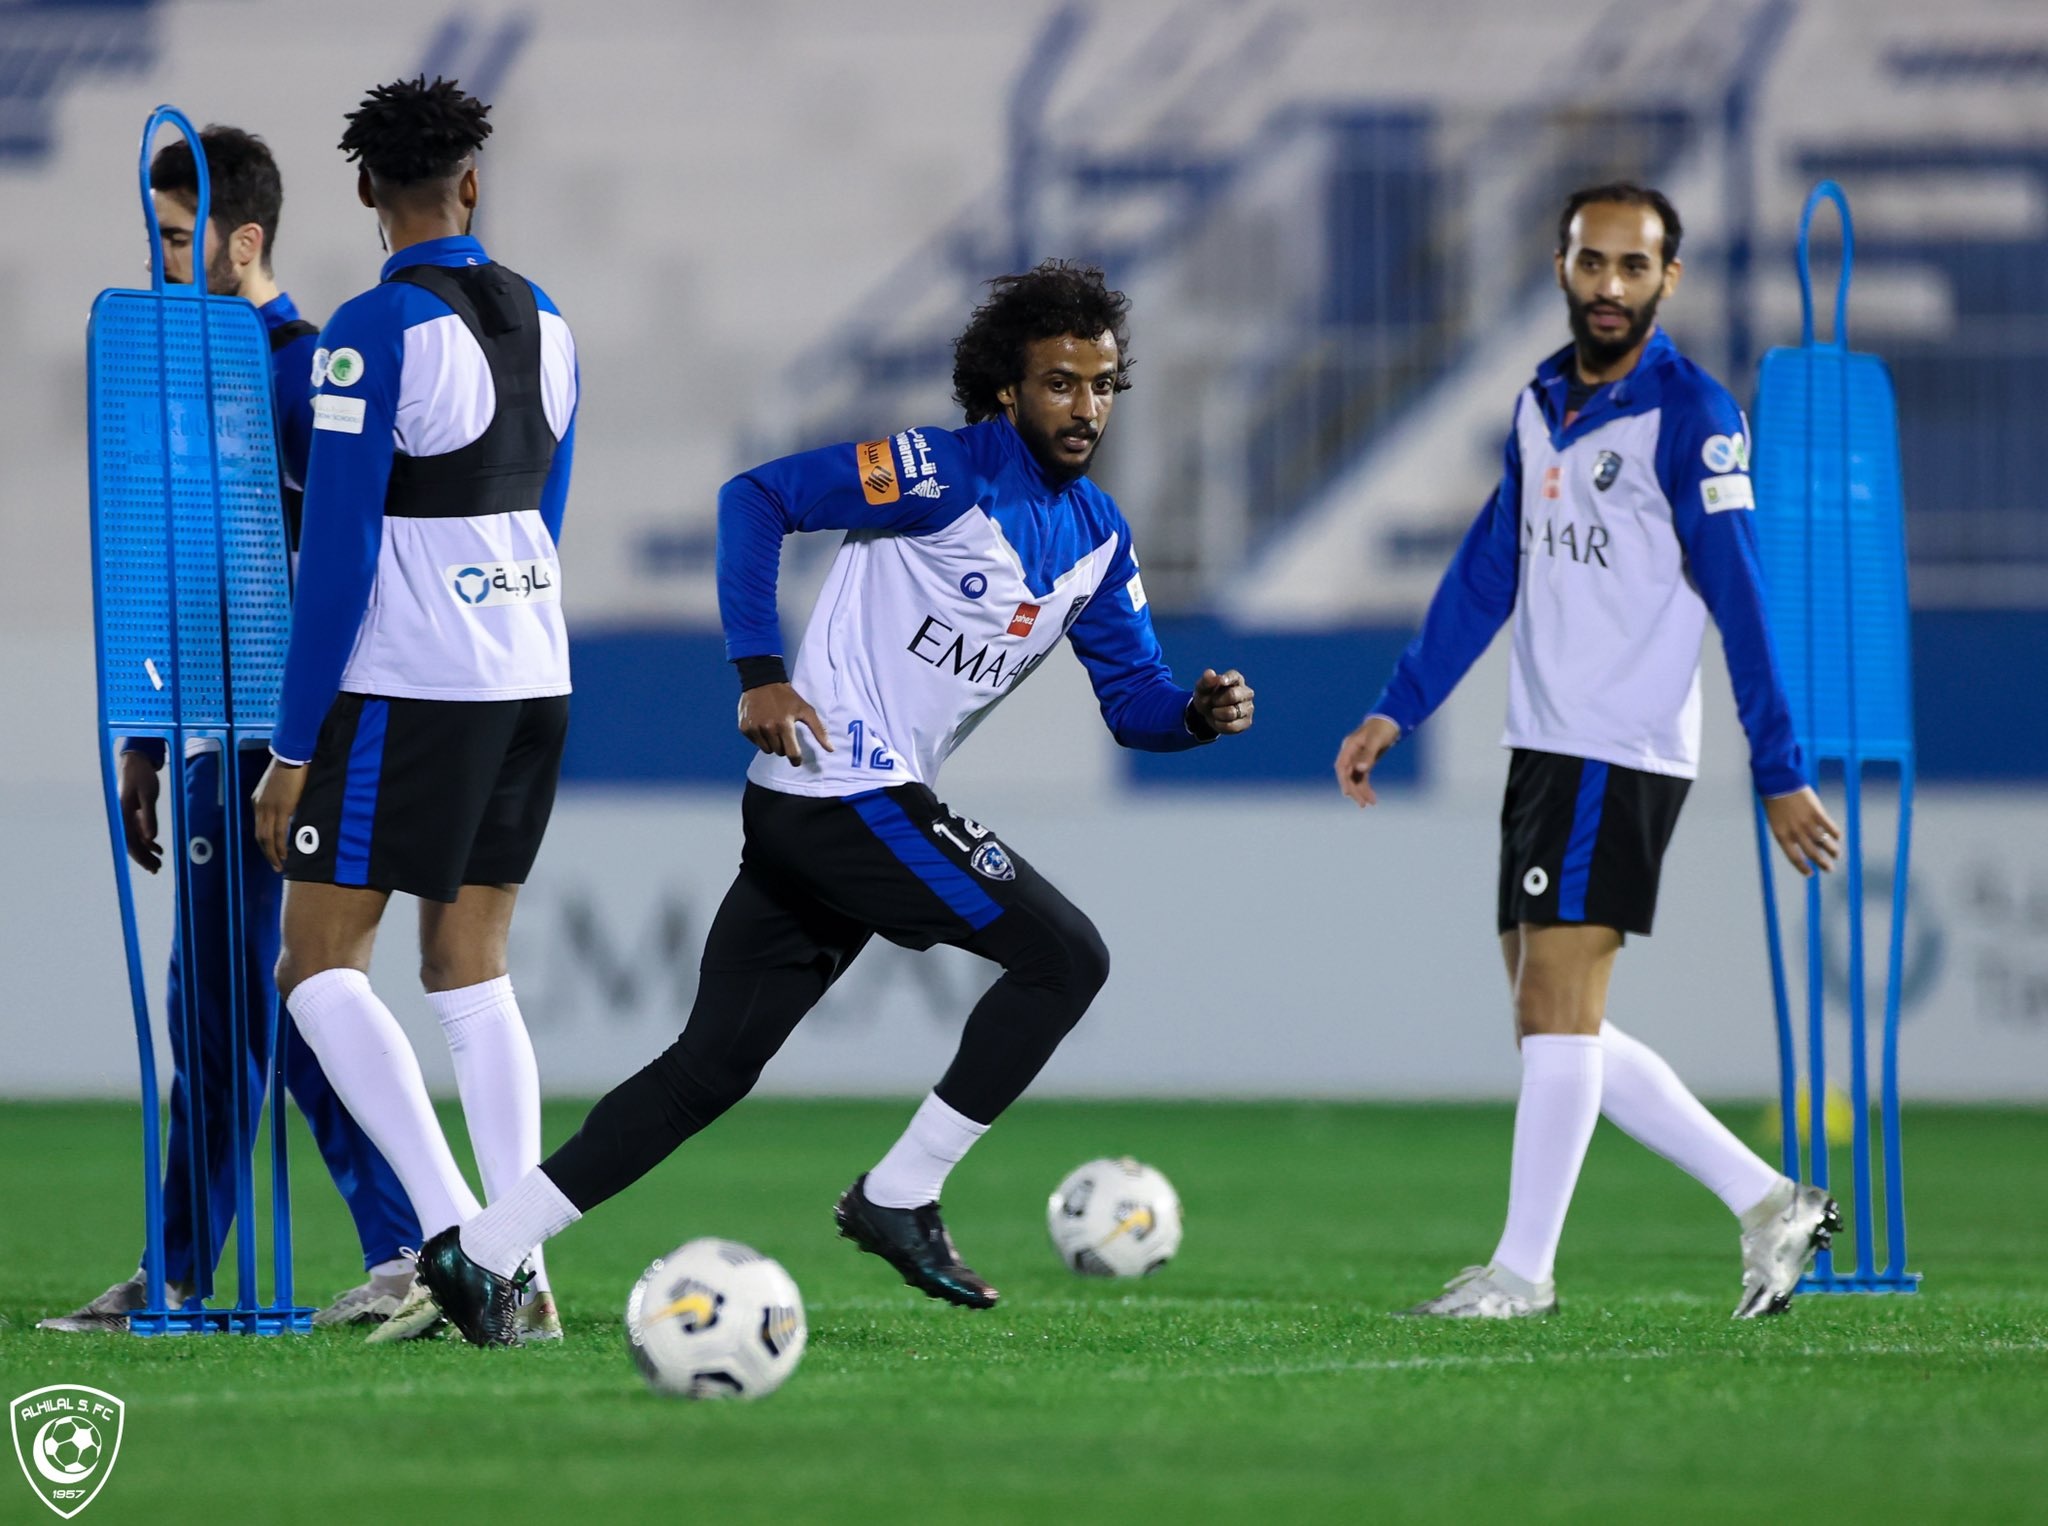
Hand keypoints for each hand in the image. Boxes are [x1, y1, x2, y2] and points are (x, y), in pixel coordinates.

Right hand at [118, 751, 162, 872]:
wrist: (137, 762)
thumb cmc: (141, 776)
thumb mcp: (148, 795)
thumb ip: (148, 816)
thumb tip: (150, 838)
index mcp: (124, 814)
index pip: (130, 841)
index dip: (139, 856)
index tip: (149, 867)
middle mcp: (124, 817)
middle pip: (133, 843)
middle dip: (144, 858)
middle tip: (157, 870)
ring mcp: (129, 816)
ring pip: (137, 839)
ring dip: (147, 852)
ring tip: (159, 864)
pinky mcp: (136, 813)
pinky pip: (141, 831)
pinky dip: (150, 841)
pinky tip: (158, 849)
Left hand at [252, 757, 306, 871]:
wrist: (291, 758)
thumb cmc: (288, 770)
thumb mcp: (276, 788)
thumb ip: (277, 801)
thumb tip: (286, 814)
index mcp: (257, 801)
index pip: (259, 827)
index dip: (265, 842)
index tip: (272, 852)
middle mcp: (260, 807)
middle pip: (260, 836)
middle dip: (266, 853)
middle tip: (275, 865)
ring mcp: (270, 809)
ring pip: (267, 838)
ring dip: (273, 853)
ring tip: (280, 865)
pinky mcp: (282, 809)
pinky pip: (279, 832)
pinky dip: (281, 845)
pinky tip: (285, 854)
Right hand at [738, 682, 833, 765]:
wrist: (762, 682)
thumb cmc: (788, 697)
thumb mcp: (806, 710)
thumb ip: (819, 731)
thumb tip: (831, 749)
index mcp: (784, 725)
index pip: (792, 753)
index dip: (796, 760)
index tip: (797, 760)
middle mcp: (768, 729)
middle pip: (779, 752)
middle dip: (784, 747)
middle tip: (784, 734)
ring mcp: (755, 729)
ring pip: (767, 750)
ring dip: (772, 744)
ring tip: (774, 729)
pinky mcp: (744, 728)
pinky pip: (755, 743)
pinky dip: (760, 738)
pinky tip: (763, 725)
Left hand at [1191, 668, 1254, 735]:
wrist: (1207, 714)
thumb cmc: (1207, 696)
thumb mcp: (1202, 688)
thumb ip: (1206, 681)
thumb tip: (1210, 673)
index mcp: (1236, 679)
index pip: (1234, 676)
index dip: (1227, 679)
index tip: (1221, 682)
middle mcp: (1246, 692)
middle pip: (1233, 695)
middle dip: (1217, 700)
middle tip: (1213, 702)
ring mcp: (1248, 707)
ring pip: (1232, 712)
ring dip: (1218, 714)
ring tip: (1215, 711)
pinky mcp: (1247, 722)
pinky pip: (1232, 726)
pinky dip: (1220, 725)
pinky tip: (1218, 721)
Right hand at [1334, 715, 1401, 806]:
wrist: (1391, 720)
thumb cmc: (1382, 728)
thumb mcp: (1376, 741)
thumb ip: (1368, 754)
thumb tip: (1361, 769)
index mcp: (1349, 747)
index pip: (1342, 767)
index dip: (1343, 781)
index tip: (1348, 794)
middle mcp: (1351, 754)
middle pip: (1348, 775)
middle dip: (1354, 790)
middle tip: (1362, 804)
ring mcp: (1358, 759)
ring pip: (1356, 779)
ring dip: (1361, 791)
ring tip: (1370, 804)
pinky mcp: (1366, 762)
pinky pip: (1363, 777)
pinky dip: (1366, 787)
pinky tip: (1372, 798)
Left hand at [1764, 786, 1840, 876]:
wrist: (1778, 782)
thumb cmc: (1775, 801)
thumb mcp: (1777, 821)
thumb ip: (1789, 833)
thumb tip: (1805, 843)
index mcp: (1782, 835)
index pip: (1794, 857)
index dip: (1803, 867)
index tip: (1810, 873)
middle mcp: (1795, 832)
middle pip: (1812, 853)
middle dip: (1822, 863)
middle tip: (1829, 869)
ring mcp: (1807, 822)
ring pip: (1823, 842)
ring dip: (1832, 851)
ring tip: (1836, 855)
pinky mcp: (1817, 812)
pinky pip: (1829, 827)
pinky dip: (1835, 834)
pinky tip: (1838, 838)